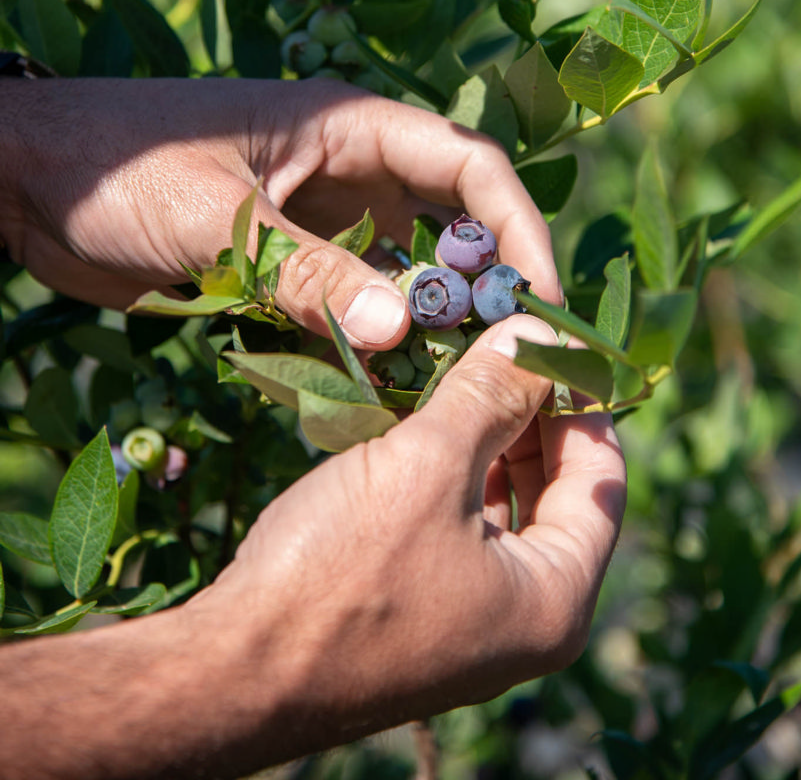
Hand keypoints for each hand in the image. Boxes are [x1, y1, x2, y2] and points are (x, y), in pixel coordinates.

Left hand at [0, 77, 559, 347]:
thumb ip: (307, 272)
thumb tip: (405, 333)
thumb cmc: (120, 168)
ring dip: (427, 323)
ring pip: (403, 271)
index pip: (469, 166)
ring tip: (447, 389)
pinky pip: (351, 301)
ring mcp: (319, 217)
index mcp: (349, 126)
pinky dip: (370, 339)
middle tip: (507, 364)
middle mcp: (349, 169)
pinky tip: (379, 387)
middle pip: (450, 224)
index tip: (538, 302)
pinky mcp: (285, 261)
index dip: (517, 229)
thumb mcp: (218, 218)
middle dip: (484, 288)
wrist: (29, 179)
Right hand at [184, 314, 625, 769]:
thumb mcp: (427, 466)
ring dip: (487, 436)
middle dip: (530, 412)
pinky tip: (423, 419)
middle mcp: (526, 618)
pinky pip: (458, 526)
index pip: (602, 479)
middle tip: (505, 341)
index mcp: (554, 599)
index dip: (582, 400)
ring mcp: (472, 619)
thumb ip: (490, 394)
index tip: (551, 338)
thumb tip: (537, 332)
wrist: (234, 668)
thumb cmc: (340, 570)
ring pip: (501, 504)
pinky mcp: (423, 611)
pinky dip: (450, 471)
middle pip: (555, 491)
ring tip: (464, 365)